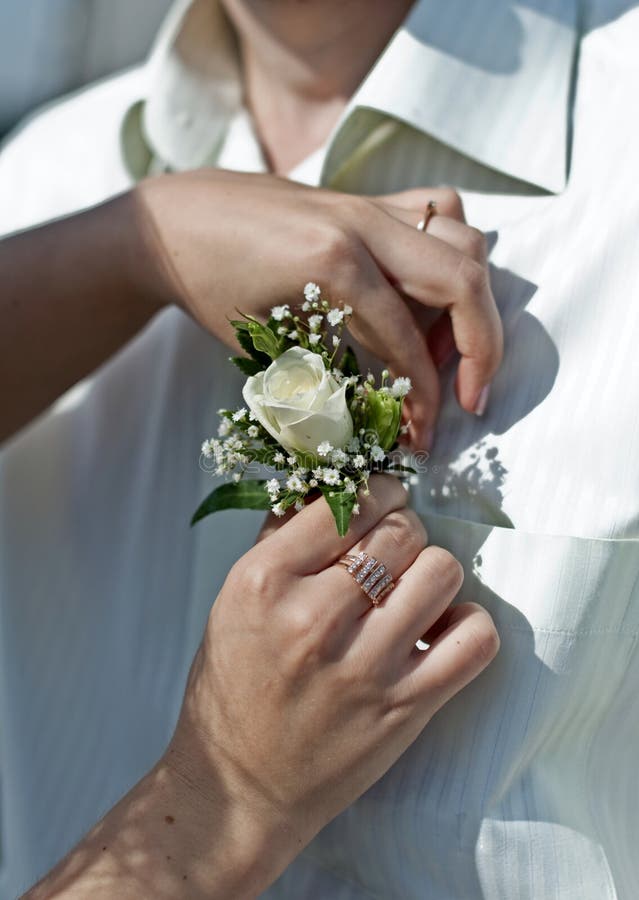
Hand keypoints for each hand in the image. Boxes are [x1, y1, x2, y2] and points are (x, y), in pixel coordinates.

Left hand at [134, 170, 502, 445]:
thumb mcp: (261, 343)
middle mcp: (363, 225)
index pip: (407, 343)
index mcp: (332, 265)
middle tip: (469, 400)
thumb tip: (376, 419)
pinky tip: (426, 292)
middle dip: (481, 349)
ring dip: (471, 300)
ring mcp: (369, 204)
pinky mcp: (367, 199)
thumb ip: (324, 375)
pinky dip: (451, 252)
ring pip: (464, 238)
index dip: (424, 401)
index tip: (422, 438)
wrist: (175, 220)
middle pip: (463, 279)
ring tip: (440, 348)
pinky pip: (438, 210)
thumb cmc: (207, 284)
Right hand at [167, 475, 498, 890]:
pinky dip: (468, 624)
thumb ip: (281, 537)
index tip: (383, 500)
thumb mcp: (233, 601)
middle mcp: (314, 619)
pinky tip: (440, 631)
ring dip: (432, 573)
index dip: (377, 491)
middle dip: (404, 532)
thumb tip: (331, 483)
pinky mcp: (405, 709)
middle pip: (402, 532)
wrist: (239, 789)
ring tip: (412, 592)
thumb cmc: (233, 688)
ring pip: (441, 572)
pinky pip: (474, 638)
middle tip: (392, 553)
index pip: (348, 502)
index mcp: (264, 582)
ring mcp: (364, 667)